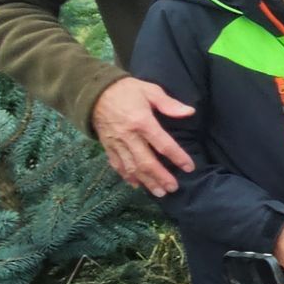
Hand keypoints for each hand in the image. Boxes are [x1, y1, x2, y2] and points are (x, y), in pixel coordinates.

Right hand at [91, 77, 195, 196]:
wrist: (93, 91)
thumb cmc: (126, 90)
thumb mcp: (150, 90)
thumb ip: (169, 104)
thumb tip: (190, 112)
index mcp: (142, 122)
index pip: (163, 144)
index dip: (177, 157)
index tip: (189, 167)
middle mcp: (128, 136)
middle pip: (146, 162)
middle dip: (161, 177)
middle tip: (174, 188)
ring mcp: (116, 143)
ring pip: (132, 167)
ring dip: (146, 181)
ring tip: (160, 192)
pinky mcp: (107, 146)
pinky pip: (117, 165)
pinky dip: (127, 176)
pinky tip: (137, 185)